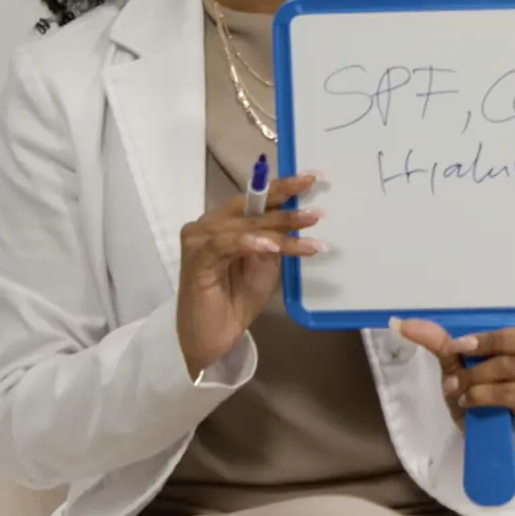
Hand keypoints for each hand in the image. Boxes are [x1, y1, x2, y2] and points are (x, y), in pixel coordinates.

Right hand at [175, 172, 322, 377]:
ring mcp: (199, 240)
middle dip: (285, 202)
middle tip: (317, 206)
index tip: (311, 178)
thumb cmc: (238, 300)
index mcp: (225, 223)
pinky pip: (224, 243)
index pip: (255, 199)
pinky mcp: (196, 260)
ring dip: (279, 226)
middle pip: (250, 206)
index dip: (282, 187)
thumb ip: (275, 240)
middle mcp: (208, 225)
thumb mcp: (265, 265)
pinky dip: (250, 242)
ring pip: (245, 224)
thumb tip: (297, 218)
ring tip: (310, 227)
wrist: (214, 337)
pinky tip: (272, 245)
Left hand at [394, 318, 514, 451]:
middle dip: (485, 350)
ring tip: (456, 386)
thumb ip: (440, 342)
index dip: (491, 334)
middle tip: (457, 358)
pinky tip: (467, 400)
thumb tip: (404, 324)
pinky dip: (481, 395)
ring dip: (475, 378)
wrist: (491, 430)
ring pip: (508, 369)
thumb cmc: (482, 386)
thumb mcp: (460, 362)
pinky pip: (506, 394)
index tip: (458, 344)